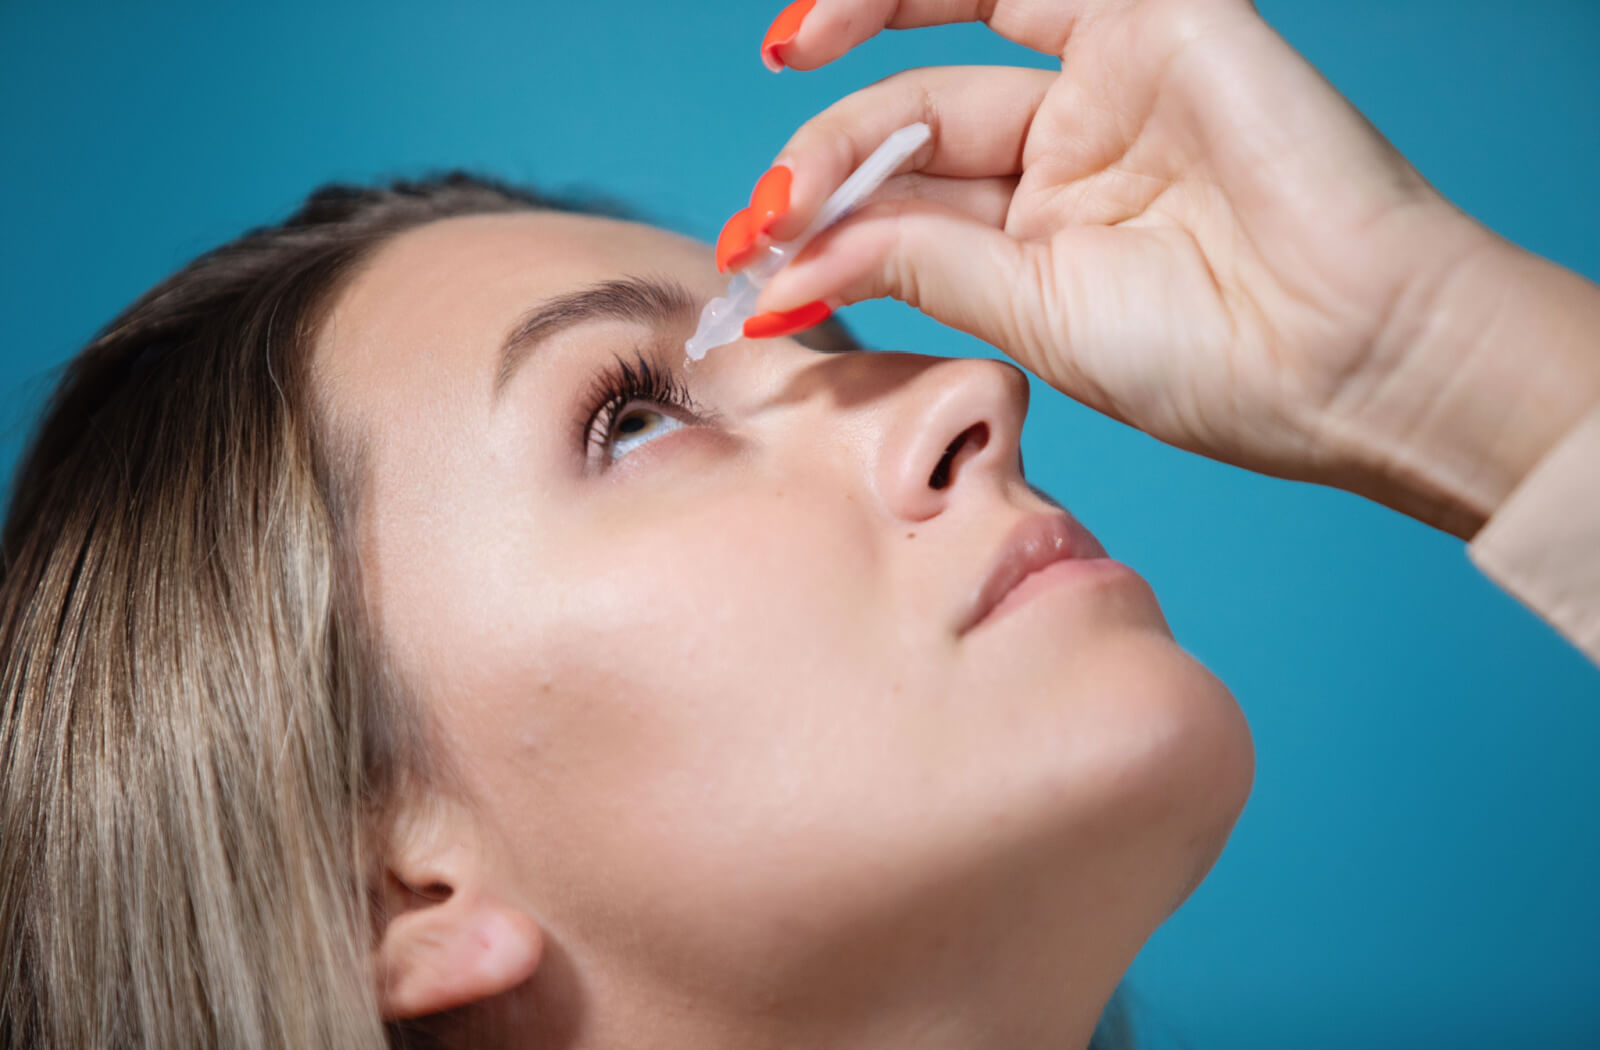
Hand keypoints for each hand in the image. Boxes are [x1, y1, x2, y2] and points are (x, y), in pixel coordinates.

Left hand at [745, 0, 1599, 536]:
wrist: (1347, 354)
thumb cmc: (1212, 363)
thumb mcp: (1032, 314)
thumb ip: (919, 263)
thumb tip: (789, 265)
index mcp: (1042, 230)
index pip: (906, 198)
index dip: (825, 219)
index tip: (755, 269)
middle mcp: (1071, 146)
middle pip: (912, 117)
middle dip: (827, 155)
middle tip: (769, 207)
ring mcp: (1114, 77)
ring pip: (956, 26)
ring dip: (863, 22)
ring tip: (788, 52)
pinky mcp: (1163, 19)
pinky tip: (851, 9)